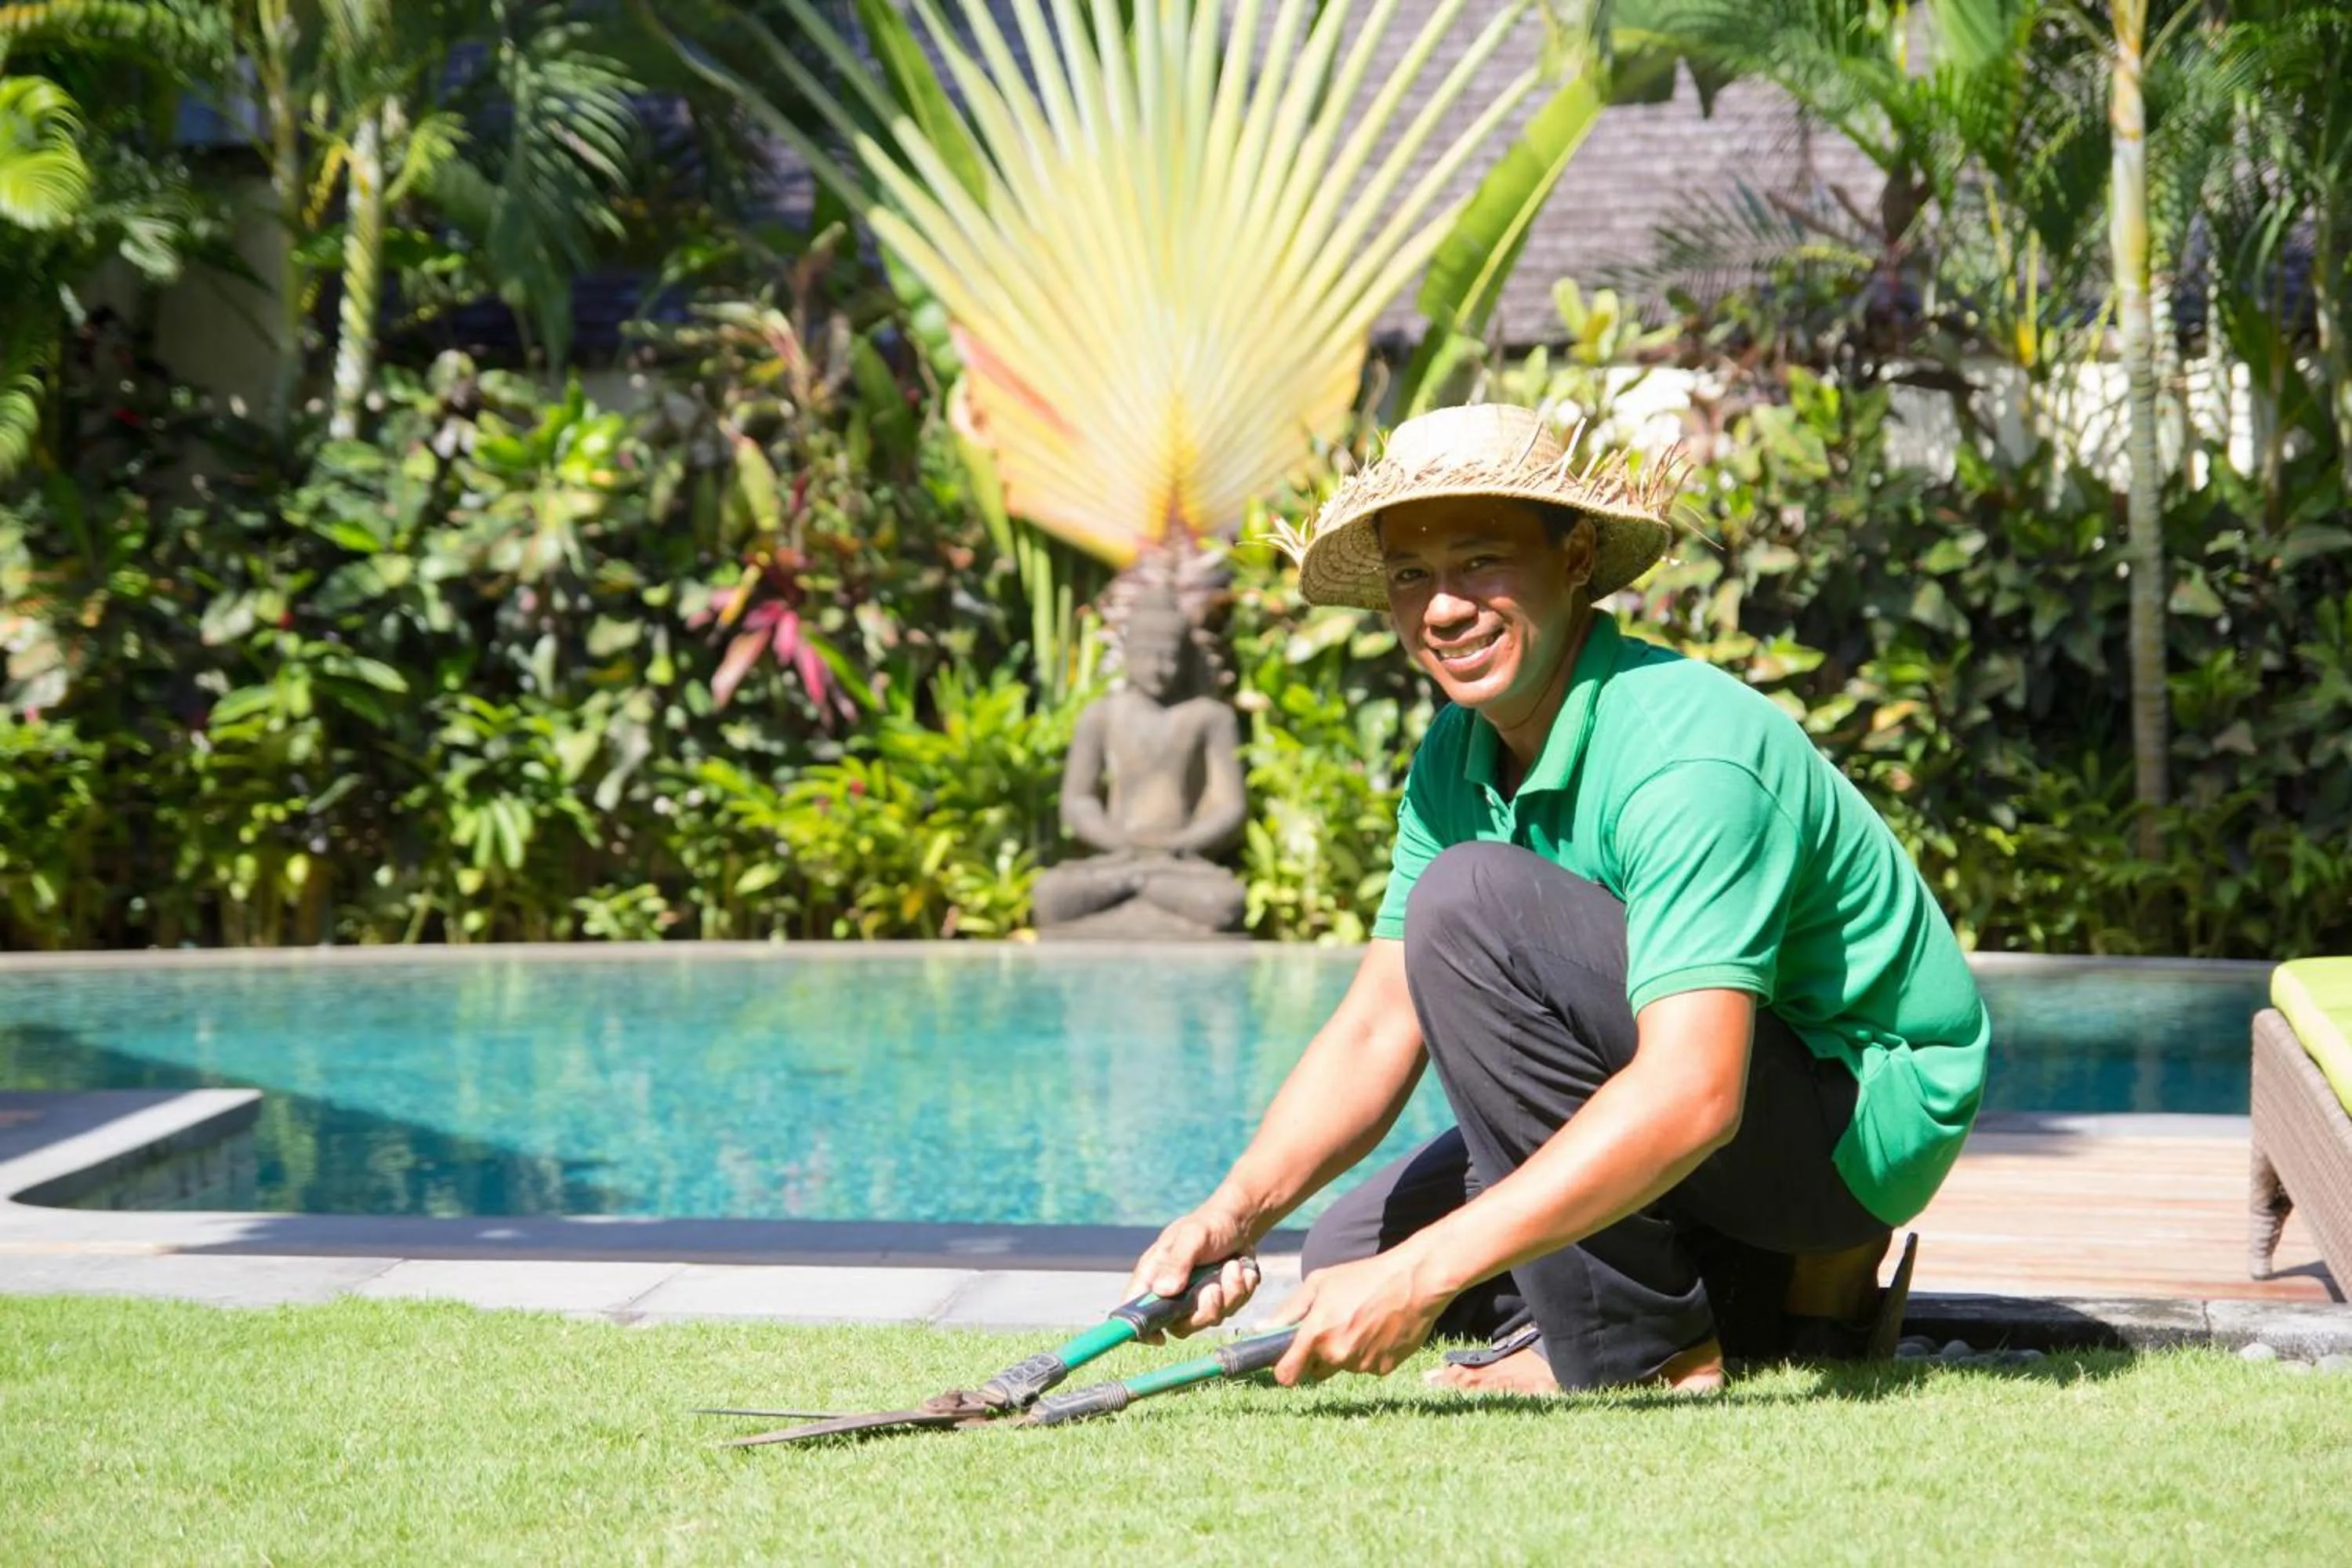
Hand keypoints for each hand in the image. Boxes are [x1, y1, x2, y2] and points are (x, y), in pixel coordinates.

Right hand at [1126, 1208, 1260, 1341]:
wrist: (1239, 1223)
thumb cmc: (1208, 1225)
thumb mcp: (1192, 1236)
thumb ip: (1177, 1262)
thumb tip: (1163, 1291)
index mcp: (1153, 1275)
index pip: (1133, 1309)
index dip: (1141, 1329)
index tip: (1160, 1338)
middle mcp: (1171, 1293)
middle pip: (1178, 1326)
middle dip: (1203, 1311)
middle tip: (1214, 1289)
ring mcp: (1197, 1300)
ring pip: (1210, 1320)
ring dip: (1228, 1294)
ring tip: (1233, 1267)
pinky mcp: (1220, 1302)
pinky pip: (1232, 1310)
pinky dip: (1242, 1290)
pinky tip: (1241, 1269)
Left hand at [1267, 1249, 1447, 1385]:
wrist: (1414, 1281)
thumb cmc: (1364, 1276)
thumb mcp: (1320, 1283)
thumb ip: (1289, 1310)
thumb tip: (1262, 1330)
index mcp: (1317, 1334)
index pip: (1287, 1375)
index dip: (1284, 1370)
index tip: (1287, 1362)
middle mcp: (1337, 1354)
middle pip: (1316, 1371)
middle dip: (1318, 1356)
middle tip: (1333, 1327)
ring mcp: (1362, 1365)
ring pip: (1343, 1367)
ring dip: (1345, 1352)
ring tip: (1360, 1321)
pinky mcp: (1384, 1369)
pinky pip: (1366, 1367)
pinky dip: (1368, 1354)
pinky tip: (1378, 1329)